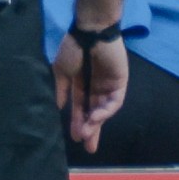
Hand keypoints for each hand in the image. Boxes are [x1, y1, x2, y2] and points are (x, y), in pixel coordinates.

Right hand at [53, 33, 128, 152]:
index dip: (78, 123)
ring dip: (96, 123)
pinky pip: (114, 102)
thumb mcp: (62, 71)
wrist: (90, 31)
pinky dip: (105, 111)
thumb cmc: (74, 48)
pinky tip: (96, 118)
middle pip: (94, 113)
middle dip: (91, 130)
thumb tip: (59, 108)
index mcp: (82, 84)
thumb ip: (62, 90)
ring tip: (87, 134)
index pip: (80, 108)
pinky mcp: (119, 83)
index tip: (75, 138)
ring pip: (104, 110)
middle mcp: (96, 87)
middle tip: (88, 148)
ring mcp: (109, 86)